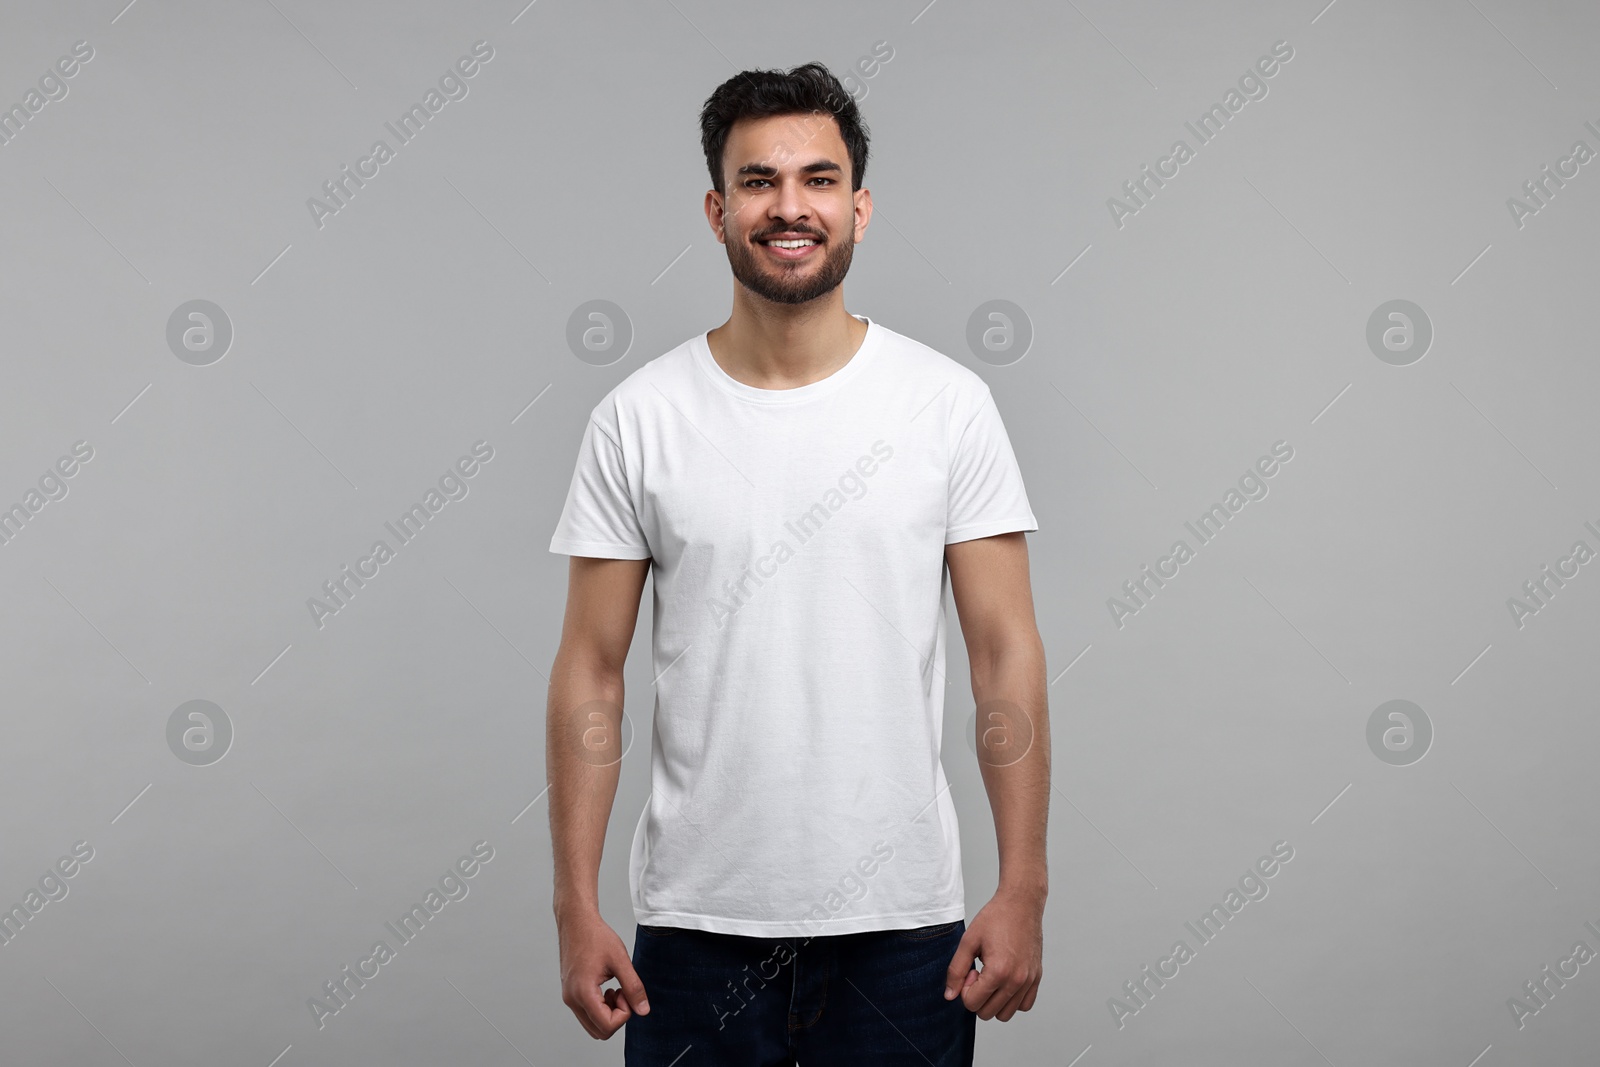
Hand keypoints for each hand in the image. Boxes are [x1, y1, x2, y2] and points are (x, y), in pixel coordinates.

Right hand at [557, 909, 649, 1038]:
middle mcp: (572, 999)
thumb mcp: (621, 960)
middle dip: (617, 1016)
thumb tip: (643, 1010)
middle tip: (623, 992)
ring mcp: (569, 997)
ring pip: (593, 1025)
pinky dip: (601, 1007)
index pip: (607, 1025)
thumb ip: (633, 987)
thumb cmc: (595, 936)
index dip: (624, 1014)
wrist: (576, 922)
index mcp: (583, 992)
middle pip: (599, 1031)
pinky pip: (587, 1014)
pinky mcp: (570, 993)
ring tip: (616, 989)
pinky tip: (607, 987)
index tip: (627, 992)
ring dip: (609, 1013)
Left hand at [943, 886, 1043, 1019]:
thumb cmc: (995, 918)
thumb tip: (949, 995)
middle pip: (987, 1013)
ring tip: (991, 977)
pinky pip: (1024, 1006)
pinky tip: (1004, 981)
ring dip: (993, 1001)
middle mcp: (1017, 981)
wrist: (1021, 903)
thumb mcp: (968, 941)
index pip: (972, 1004)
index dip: (964, 989)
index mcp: (999, 972)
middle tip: (979, 972)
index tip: (971, 969)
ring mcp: (1029, 981)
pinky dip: (1011, 1000)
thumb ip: (956, 970)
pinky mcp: (1037, 978)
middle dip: (977, 996)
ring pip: (1005, 1014)